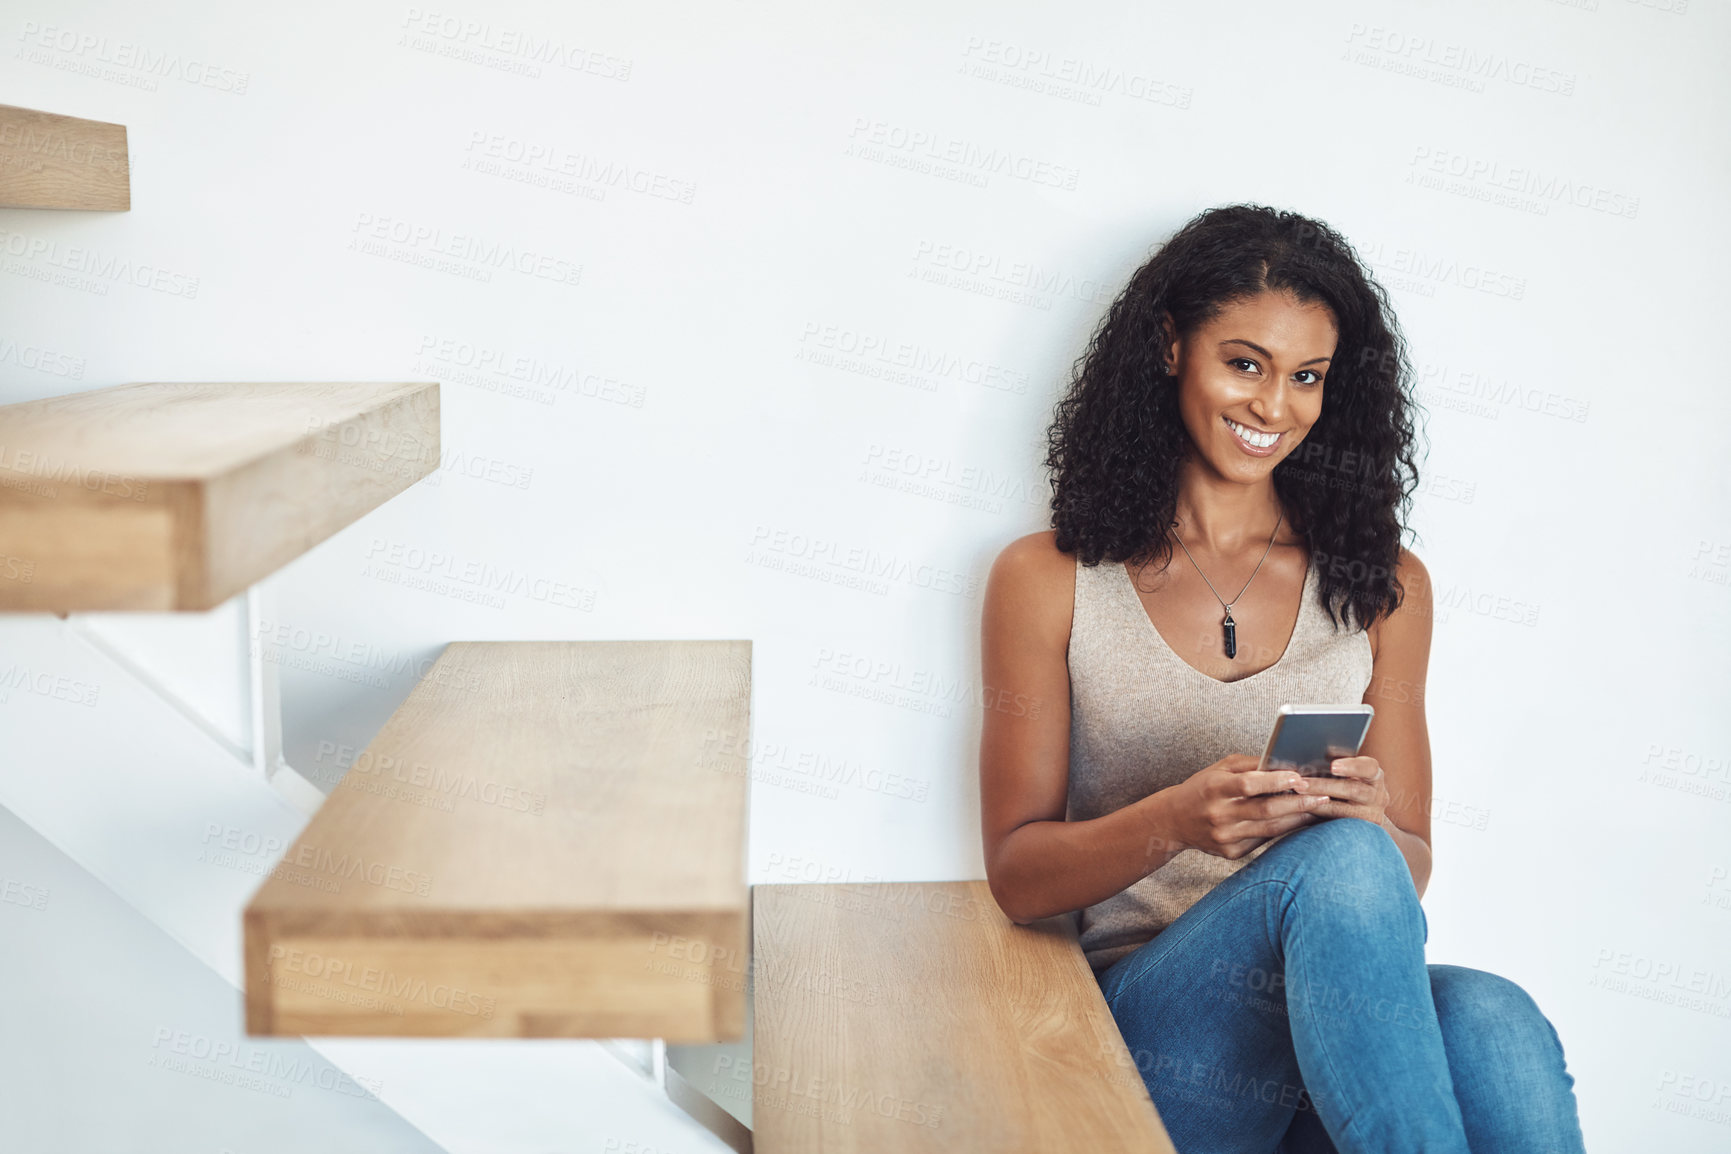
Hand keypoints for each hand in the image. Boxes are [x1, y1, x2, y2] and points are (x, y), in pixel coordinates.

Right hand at [1157, 753, 1328, 861]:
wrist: (1174, 821)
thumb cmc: (1203, 788)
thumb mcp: (1219, 769)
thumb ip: (1249, 765)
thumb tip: (1285, 763)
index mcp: (1214, 788)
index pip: (1248, 784)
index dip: (1275, 781)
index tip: (1300, 777)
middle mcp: (1218, 815)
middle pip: (1265, 810)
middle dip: (1298, 802)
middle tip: (1323, 795)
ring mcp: (1225, 837)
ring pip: (1270, 829)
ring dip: (1298, 818)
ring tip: (1319, 808)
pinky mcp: (1231, 852)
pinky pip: (1264, 840)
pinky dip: (1284, 831)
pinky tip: (1299, 822)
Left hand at [1303, 756, 1391, 826]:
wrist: (1363, 813)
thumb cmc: (1348, 784)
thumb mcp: (1349, 772)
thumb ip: (1336, 763)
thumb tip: (1315, 750)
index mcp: (1374, 775)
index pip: (1369, 767)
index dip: (1351, 766)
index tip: (1333, 766)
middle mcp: (1378, 795)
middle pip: (1352, 790)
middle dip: (1323, 786)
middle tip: (1300, 784)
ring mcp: (1371, 815)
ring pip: (1343, 810)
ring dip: (1317, 803)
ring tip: (1297, 797)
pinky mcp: (1361, 830)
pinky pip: (1336, 825)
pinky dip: (1318, 816)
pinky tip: (1300, 811)